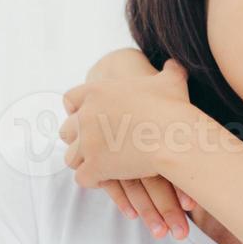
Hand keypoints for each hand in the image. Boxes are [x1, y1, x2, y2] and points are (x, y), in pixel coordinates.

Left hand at [59, 58, 196, 239]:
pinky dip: (92, 180)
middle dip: (78, 139)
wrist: (175, 136)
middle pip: (67, 130)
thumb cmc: (173, 107)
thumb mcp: (171, 81)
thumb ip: (169, 69)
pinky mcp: (94, 166)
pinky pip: (82, 177)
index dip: (77, 110)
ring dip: (83, 162)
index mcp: (97, 92)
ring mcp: (88, 143)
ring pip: (70, 156)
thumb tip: (176, 64)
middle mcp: (86, 116)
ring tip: (99, 165)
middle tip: (94, 145)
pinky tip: (105, 180)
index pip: (69, 99)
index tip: (87, 118)